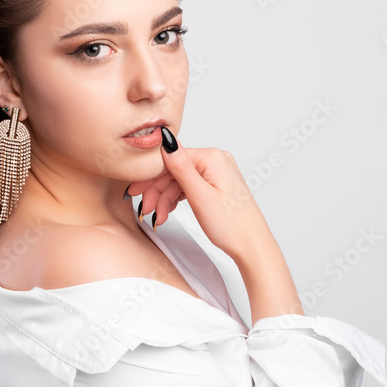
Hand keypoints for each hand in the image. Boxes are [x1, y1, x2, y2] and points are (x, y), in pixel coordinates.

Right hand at [126, 126, 279, 264]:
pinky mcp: (216, 184)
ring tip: (157, 216)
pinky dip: (176, 199)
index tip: (135, 190)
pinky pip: (188, 187)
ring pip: (179, 180)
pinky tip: (167, 212)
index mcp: (212, 157)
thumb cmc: (232, 224)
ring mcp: (216, 173)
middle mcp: (216, 160)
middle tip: (144, 207)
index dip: (151, 176)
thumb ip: (181, 167)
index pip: (171, 158)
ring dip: (164, 198)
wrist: (251, 245)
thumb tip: (166, 140)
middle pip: (174, 170)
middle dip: (156, 190)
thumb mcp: (200, 195)